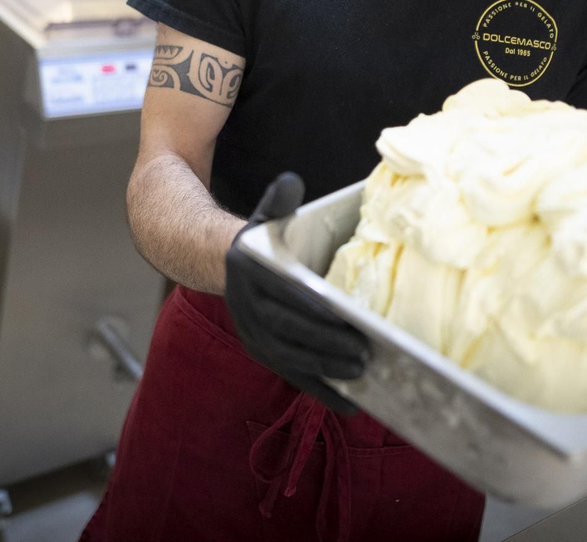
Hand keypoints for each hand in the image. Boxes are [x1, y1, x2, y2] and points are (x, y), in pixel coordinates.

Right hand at [225, 173, 369, 414]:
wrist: (222, 263)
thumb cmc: (260, 239)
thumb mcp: (266, 215)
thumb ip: (279, 200)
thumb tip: (291, 184)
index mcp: (251, 274)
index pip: (284, 294)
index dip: (313, 308)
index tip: (345, 315)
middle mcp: (248, 309)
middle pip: (287, 331)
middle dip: (325, 343)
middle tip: (364, 350)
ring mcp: (253, 335)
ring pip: (289, 358)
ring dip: (325, 369)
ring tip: (362, 371)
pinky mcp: (263, 353)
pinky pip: (292, 376)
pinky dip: (320, 391)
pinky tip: (350, 404)